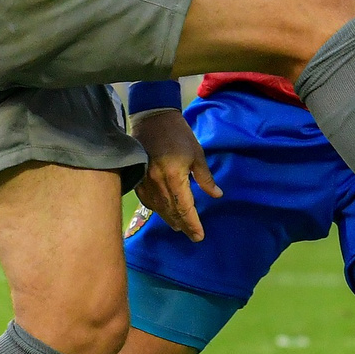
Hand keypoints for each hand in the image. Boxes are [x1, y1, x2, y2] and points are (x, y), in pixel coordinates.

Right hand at [132, 109, 219, 239]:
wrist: (153, 118)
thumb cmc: (179, 134)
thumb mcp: (197, 153)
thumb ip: (205, 177)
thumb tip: (216, 195)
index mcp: (174, 176)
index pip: (185, 207)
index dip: (193, 223)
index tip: (199, 235)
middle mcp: (158, 182)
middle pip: (171, 210)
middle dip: (182, 224)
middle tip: (191, 235)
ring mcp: (145, 181)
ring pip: (158, 207)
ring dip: (169, 218)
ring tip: (179, 227)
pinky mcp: (138, 177)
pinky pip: (146, 200)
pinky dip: (155, 208)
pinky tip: (162, 212)